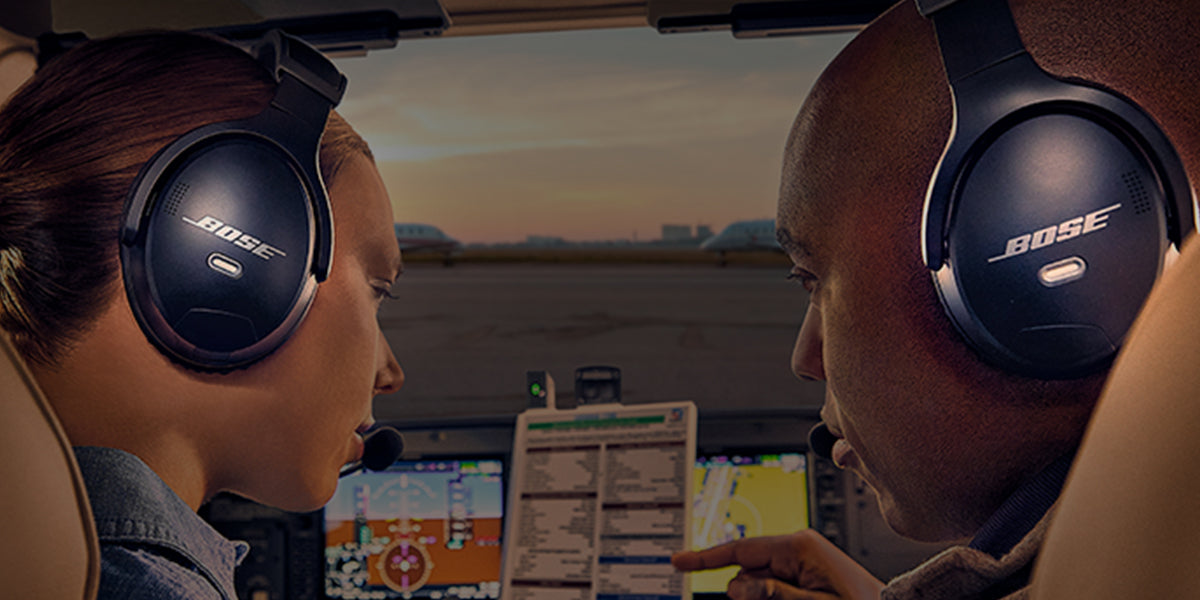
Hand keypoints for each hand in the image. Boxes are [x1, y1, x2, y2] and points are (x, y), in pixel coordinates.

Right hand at [671, 530, 882, 599]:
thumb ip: (773, 594)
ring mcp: (801, 561)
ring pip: (758, 582)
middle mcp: (798, 548)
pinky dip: (773, 597)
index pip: (740, 548)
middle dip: (749, 592)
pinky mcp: (804, 574)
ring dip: (763, 597)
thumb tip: (737, 585)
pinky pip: (774, 586)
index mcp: (800, 546)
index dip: (706, 557)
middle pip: (747, 569)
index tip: (679, 561)